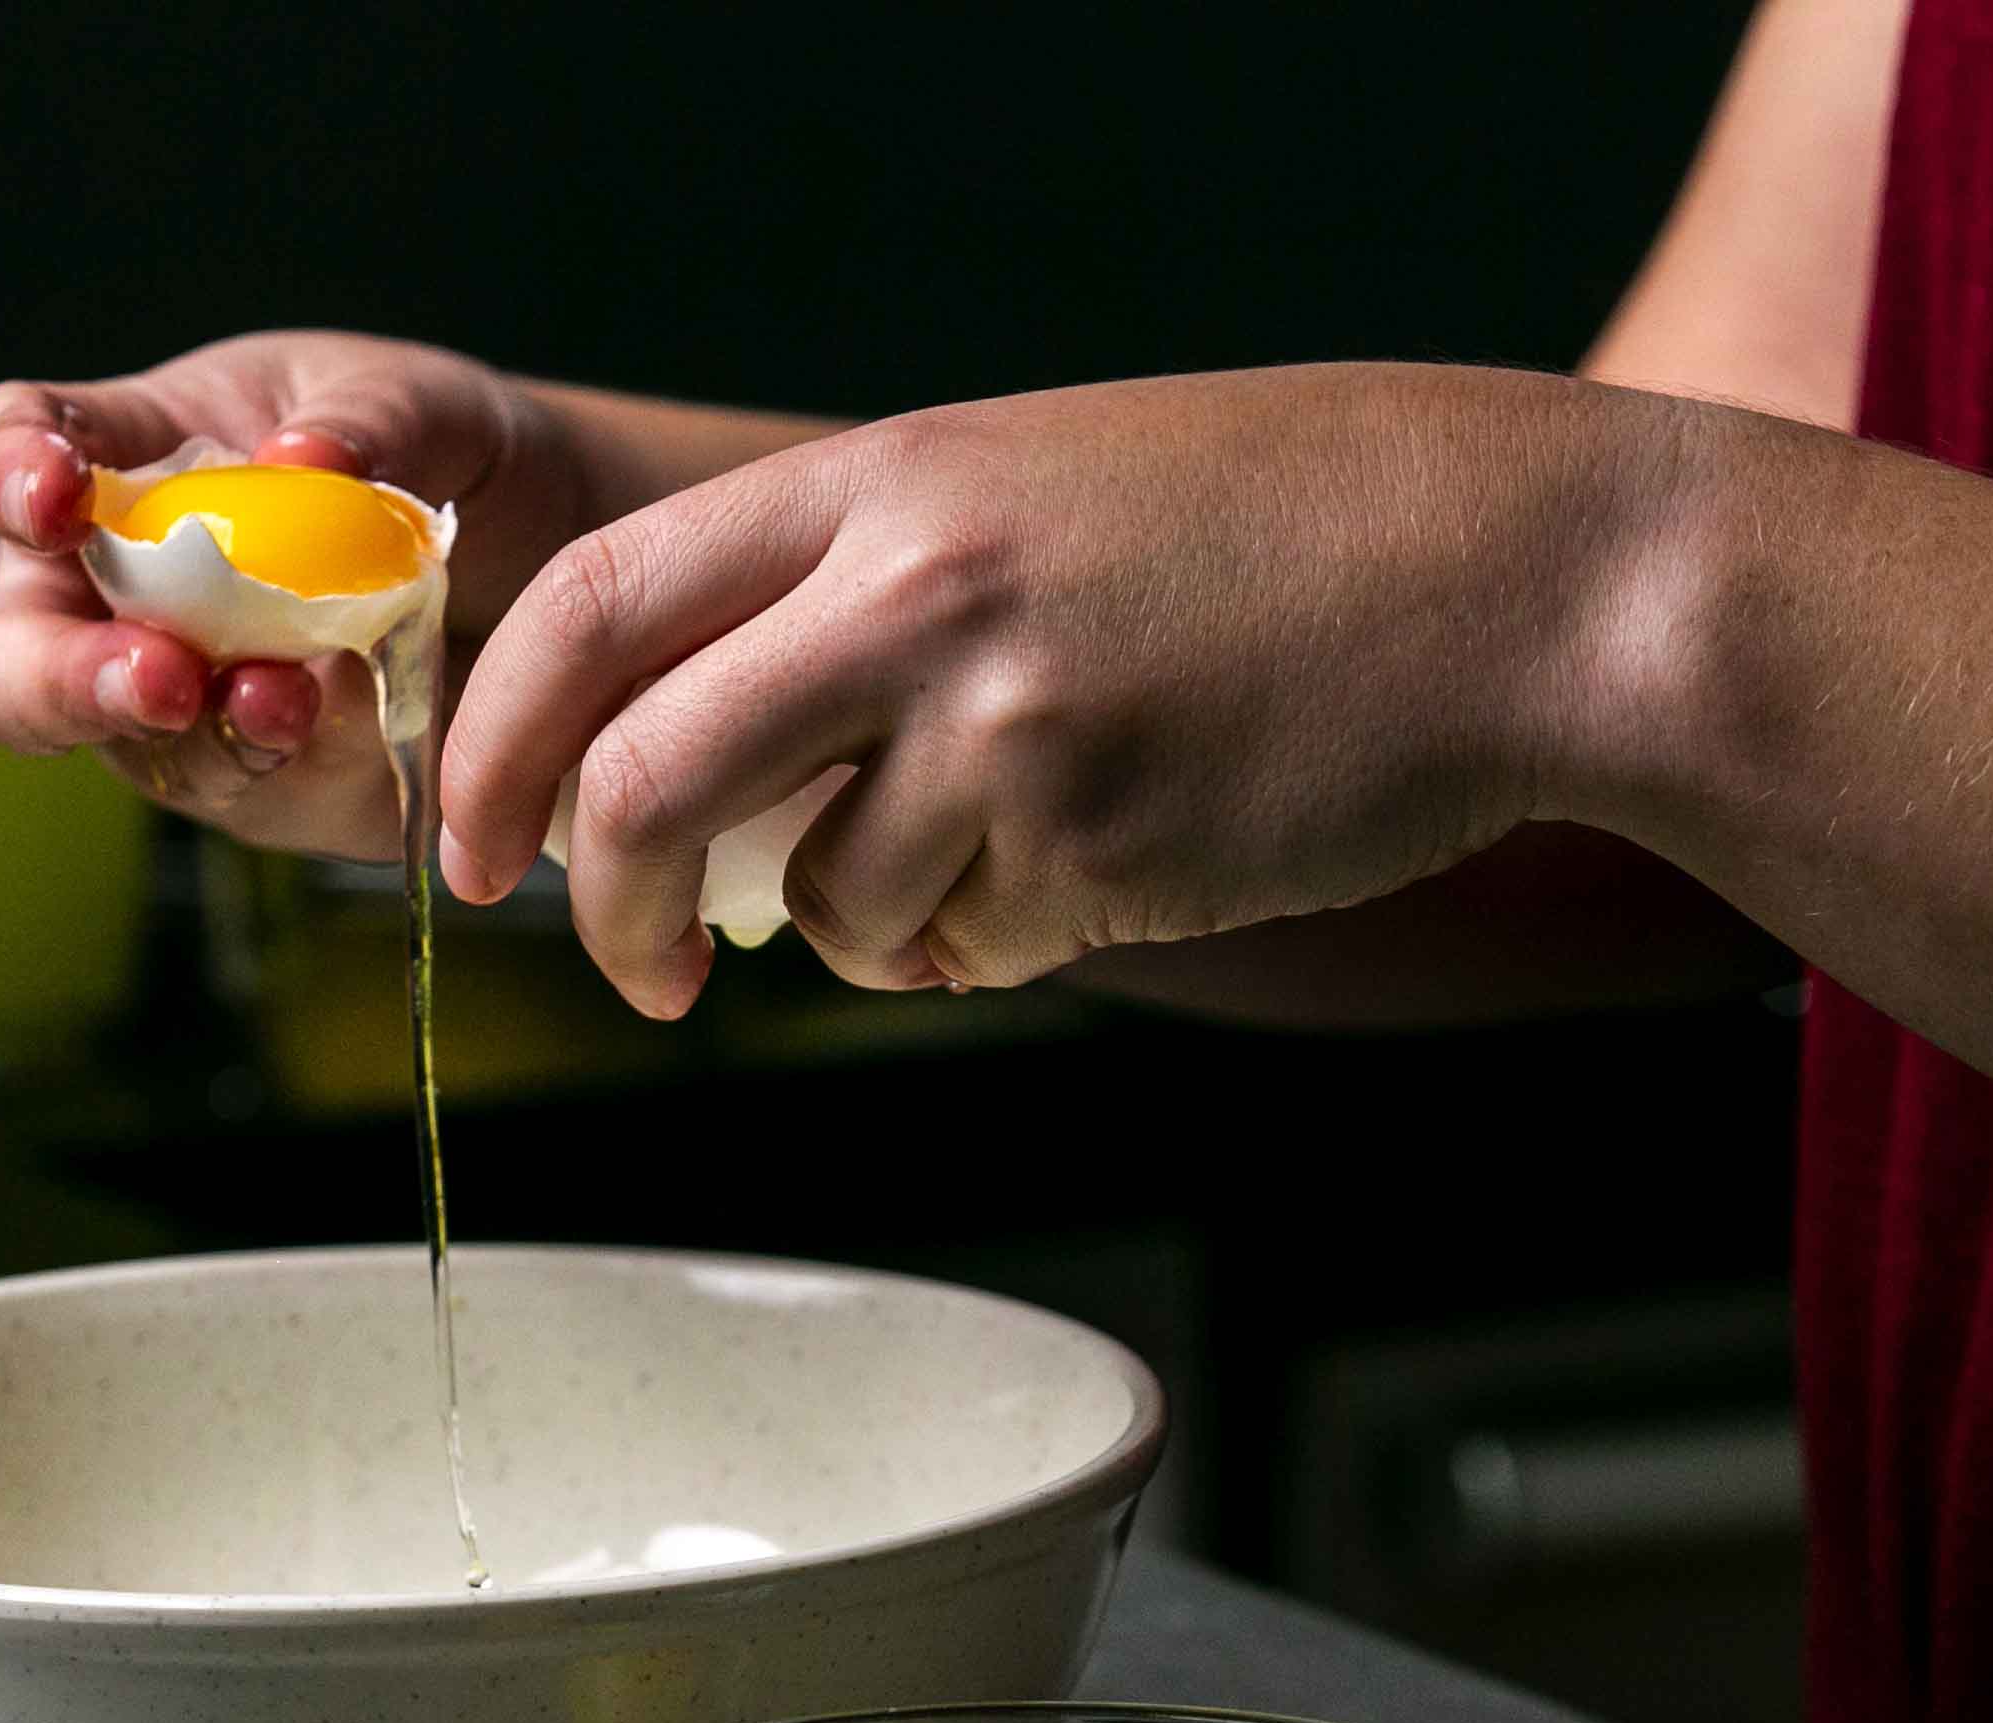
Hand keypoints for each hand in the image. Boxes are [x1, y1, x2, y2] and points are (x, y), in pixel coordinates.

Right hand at [0, 332, 600, 857]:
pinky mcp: (260, 782)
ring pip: (136, 751)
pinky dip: (303, 765)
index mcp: (127, 458)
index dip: (2, 473)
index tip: (52, 494)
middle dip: (65, 681)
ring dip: (207, 737)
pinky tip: (363, 727)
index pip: (4, 451)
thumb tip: (299, 461)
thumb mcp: (421, 402)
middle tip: (161, 677)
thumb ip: (368, 420)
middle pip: (10, 662)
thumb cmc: (435, 451)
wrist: (539, 561)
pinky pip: (253, 792)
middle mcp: (119, 593)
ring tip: (289, 704)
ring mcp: (181, 703)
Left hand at [436, 364, 1689, 1013]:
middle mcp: (919, 588)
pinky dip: (995, 945)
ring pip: (824, 905)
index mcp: (882, 482)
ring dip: (873, 931)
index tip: (477, 841)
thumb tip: (711, 777)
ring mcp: (1007, 718)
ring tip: (998, 860)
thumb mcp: (1032, 492)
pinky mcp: (1097, 841)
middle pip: (649, 781)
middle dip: (605, 908)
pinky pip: (967, 950)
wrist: (1515, 572)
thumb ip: (856, 601)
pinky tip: (1108, 857)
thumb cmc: (1286, 534)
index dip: (501, 739)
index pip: (594, 604)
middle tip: (636, 970)